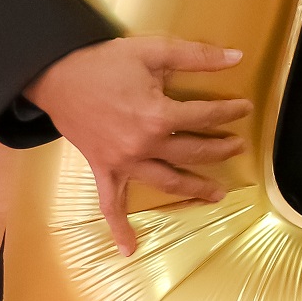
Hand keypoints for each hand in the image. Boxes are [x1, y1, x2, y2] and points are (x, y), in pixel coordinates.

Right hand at [23, 37, 250, 255]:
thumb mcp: (154, 51)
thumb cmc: (105, 62)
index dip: (230, 111)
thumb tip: (238, 57)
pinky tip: (129, 249)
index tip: (245, 107)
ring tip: (217, 194)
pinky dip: (119, 228)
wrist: (56, 75)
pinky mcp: (103, 169)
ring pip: (166, 182)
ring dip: (193, 189)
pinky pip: (110, 204)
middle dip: (220, 150)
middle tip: (237, 146)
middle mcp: (143, 145)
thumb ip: (197, 56)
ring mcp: (122, 162)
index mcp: (158, 116)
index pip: (206, 117)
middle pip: (193, 153)